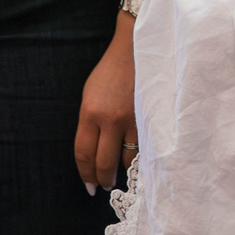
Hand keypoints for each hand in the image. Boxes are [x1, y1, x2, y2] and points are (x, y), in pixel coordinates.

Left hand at [73, 17, 136, 192]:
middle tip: (105, 187)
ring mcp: (133, 119)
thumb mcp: (90, 94)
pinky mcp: (151, 117)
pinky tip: (140, 162)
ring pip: (127, 159)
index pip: (83, 154)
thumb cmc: (112, 70)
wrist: (137, 48)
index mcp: (90, 113)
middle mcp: (110, 119)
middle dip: (103, 180)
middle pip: (104, 163)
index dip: (85, 175)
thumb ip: (90, 122)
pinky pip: (145, 147)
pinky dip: (141, 157)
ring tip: (123, 175)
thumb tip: (93, 151)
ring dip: (124, 171)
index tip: (89, 187)